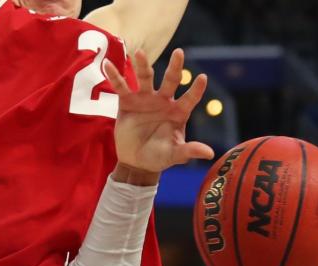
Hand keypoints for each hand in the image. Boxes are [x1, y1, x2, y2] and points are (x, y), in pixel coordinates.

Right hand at [103, 49, 214, 174]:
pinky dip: (115, 76)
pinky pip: (121, 86)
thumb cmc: (159, 157)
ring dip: (143, 66)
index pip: (190, 98)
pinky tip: (108, 65)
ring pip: (145, 78)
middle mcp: (164, 101)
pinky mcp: (127, 102)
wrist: (136, 162)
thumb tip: (210, 153)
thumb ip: (189, 151)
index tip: (203, 77)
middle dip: (175, 67)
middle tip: (179, 52)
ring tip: (139, 53)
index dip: (196, 89)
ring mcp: (145, 99)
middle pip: (171, 80)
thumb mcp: (174, 155)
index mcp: (178, 113)